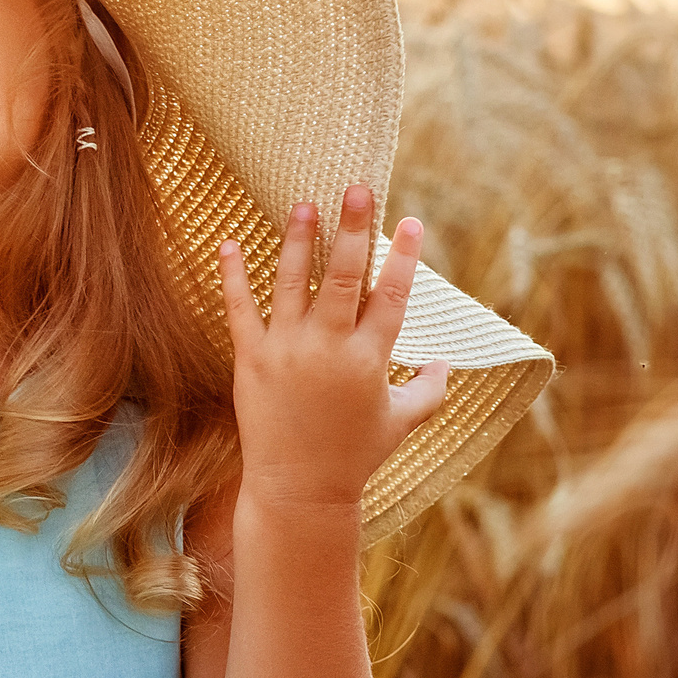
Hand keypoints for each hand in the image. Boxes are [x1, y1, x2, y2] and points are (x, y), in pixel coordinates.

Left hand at [219, 185, 450, 518]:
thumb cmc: (355, 457)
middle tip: (355, 187)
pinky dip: (234, 275)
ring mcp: (287, 351)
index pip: (392, 297)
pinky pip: (240, 309)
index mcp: (371, 360)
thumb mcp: (401, 424)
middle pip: (345, 277)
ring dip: (298, 240)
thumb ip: (429, 391)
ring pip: (292, 283)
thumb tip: (448, 364)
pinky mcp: (250, 360)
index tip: (409, 221)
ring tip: (303, 204)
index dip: (403, 257)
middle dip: (353, 229)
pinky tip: (229, 242)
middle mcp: (330, 349)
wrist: (299, 490)